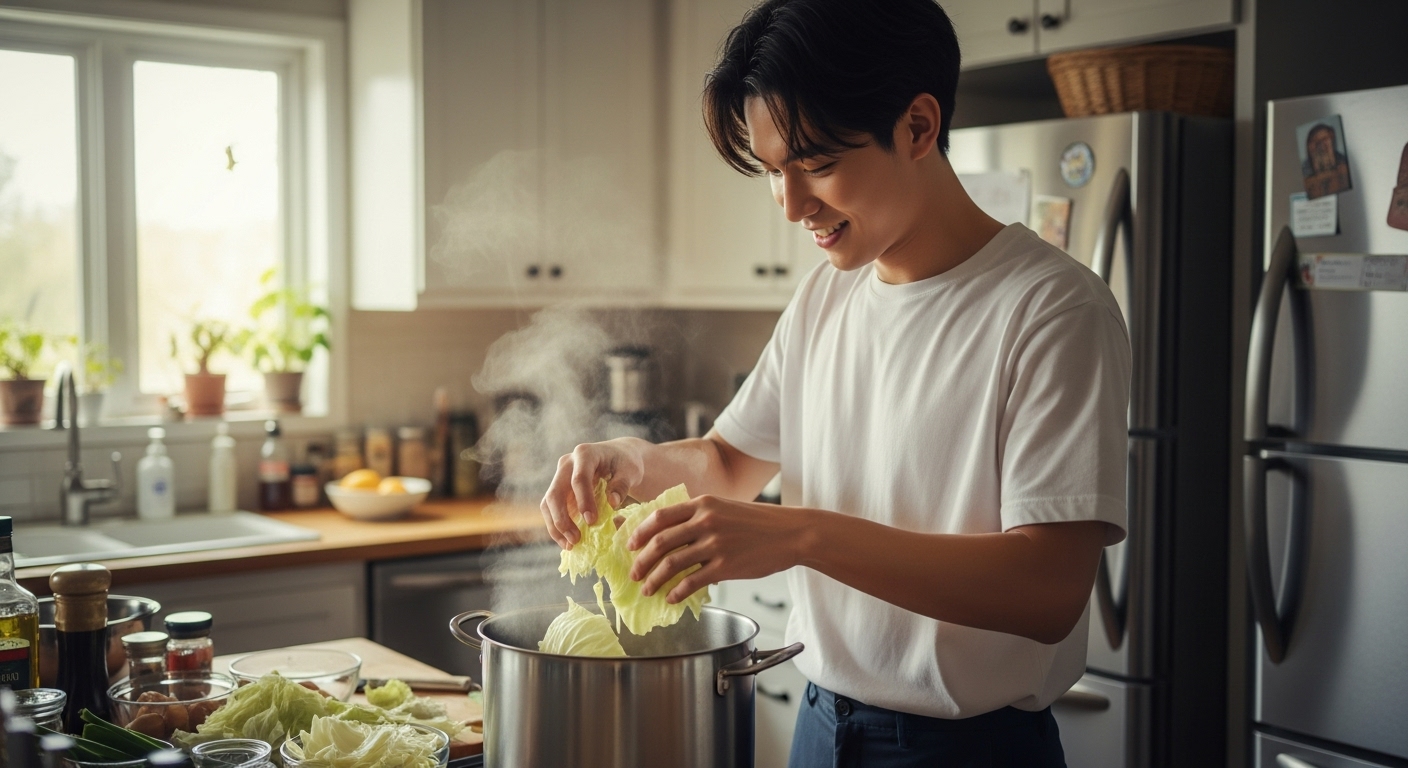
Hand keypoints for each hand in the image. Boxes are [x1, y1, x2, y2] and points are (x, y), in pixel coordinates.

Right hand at [540, 439, 645, 548]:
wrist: (617, 457)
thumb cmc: (625, 463)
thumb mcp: (631, 471)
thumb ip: (622, 485)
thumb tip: (613, 502)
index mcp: (585, 454)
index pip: (579, 479)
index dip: (583, 501)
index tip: (591, 521)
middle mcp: (567, 464)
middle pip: (556, 492)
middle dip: (563, 518)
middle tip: (576, 539)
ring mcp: (559, 477)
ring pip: (547, 503)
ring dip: (556, 526)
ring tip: (570, 545)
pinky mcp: (558, 490)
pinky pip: (550, 510)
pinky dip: (556, 527)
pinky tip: (567, 542)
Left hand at [626, 496, 804, 603]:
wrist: (790, 533)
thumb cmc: (756, 522)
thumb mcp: (724, 508)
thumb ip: (698, 517)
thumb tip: (669, 534)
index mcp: (702, 504)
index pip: (660, 516)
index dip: (639, 532)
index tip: (629, 545)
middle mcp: (706, 521)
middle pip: (660, 542)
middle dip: (641, 561)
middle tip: (633, 573)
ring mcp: (716, 544)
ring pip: (672, 564)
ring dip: (654, 579)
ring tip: (647, 589)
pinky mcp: (726, 566)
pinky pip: (692, 582)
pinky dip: (677, 592)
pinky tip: (671, 597)